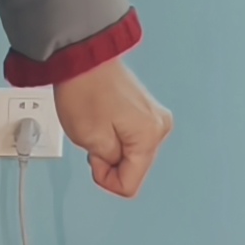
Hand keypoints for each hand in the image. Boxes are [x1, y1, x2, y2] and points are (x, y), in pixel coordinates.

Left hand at [52, 59, 173, 200]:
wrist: (84, 59)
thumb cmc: (85, 90)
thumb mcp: (90, 139)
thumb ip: (108, 163)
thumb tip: (116, 166)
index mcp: (150, 135)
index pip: (129, 185)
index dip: (105, 178)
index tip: (94, 158)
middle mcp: (159, 127)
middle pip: (134, 170)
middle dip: (109, 161)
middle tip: (94, 138)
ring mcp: (154, 118)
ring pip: (131, 156)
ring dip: (111, 149)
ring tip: (98, 125)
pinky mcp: (145, 112)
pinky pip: (131, 140)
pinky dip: (114, 137)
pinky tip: (105, 120)